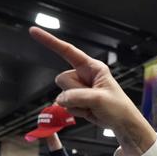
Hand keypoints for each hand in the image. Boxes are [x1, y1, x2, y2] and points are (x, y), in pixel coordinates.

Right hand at [28, 26, 156, 155]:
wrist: (122, 124)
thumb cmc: (118, 107)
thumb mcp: (99, 99)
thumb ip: (77, 96)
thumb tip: (61, 99)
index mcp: (92, 68)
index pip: (67, 51)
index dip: (50, 41)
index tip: (34, 31)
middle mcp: (83, 75)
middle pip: (61, 79)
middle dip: (74, 92)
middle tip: (92, 99)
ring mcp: (79, 89)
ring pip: (62, 95)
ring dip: (76, 104)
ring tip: (92, 106)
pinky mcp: (76, 101)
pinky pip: (65, 105)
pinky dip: (76, 111)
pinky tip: (89, 111)